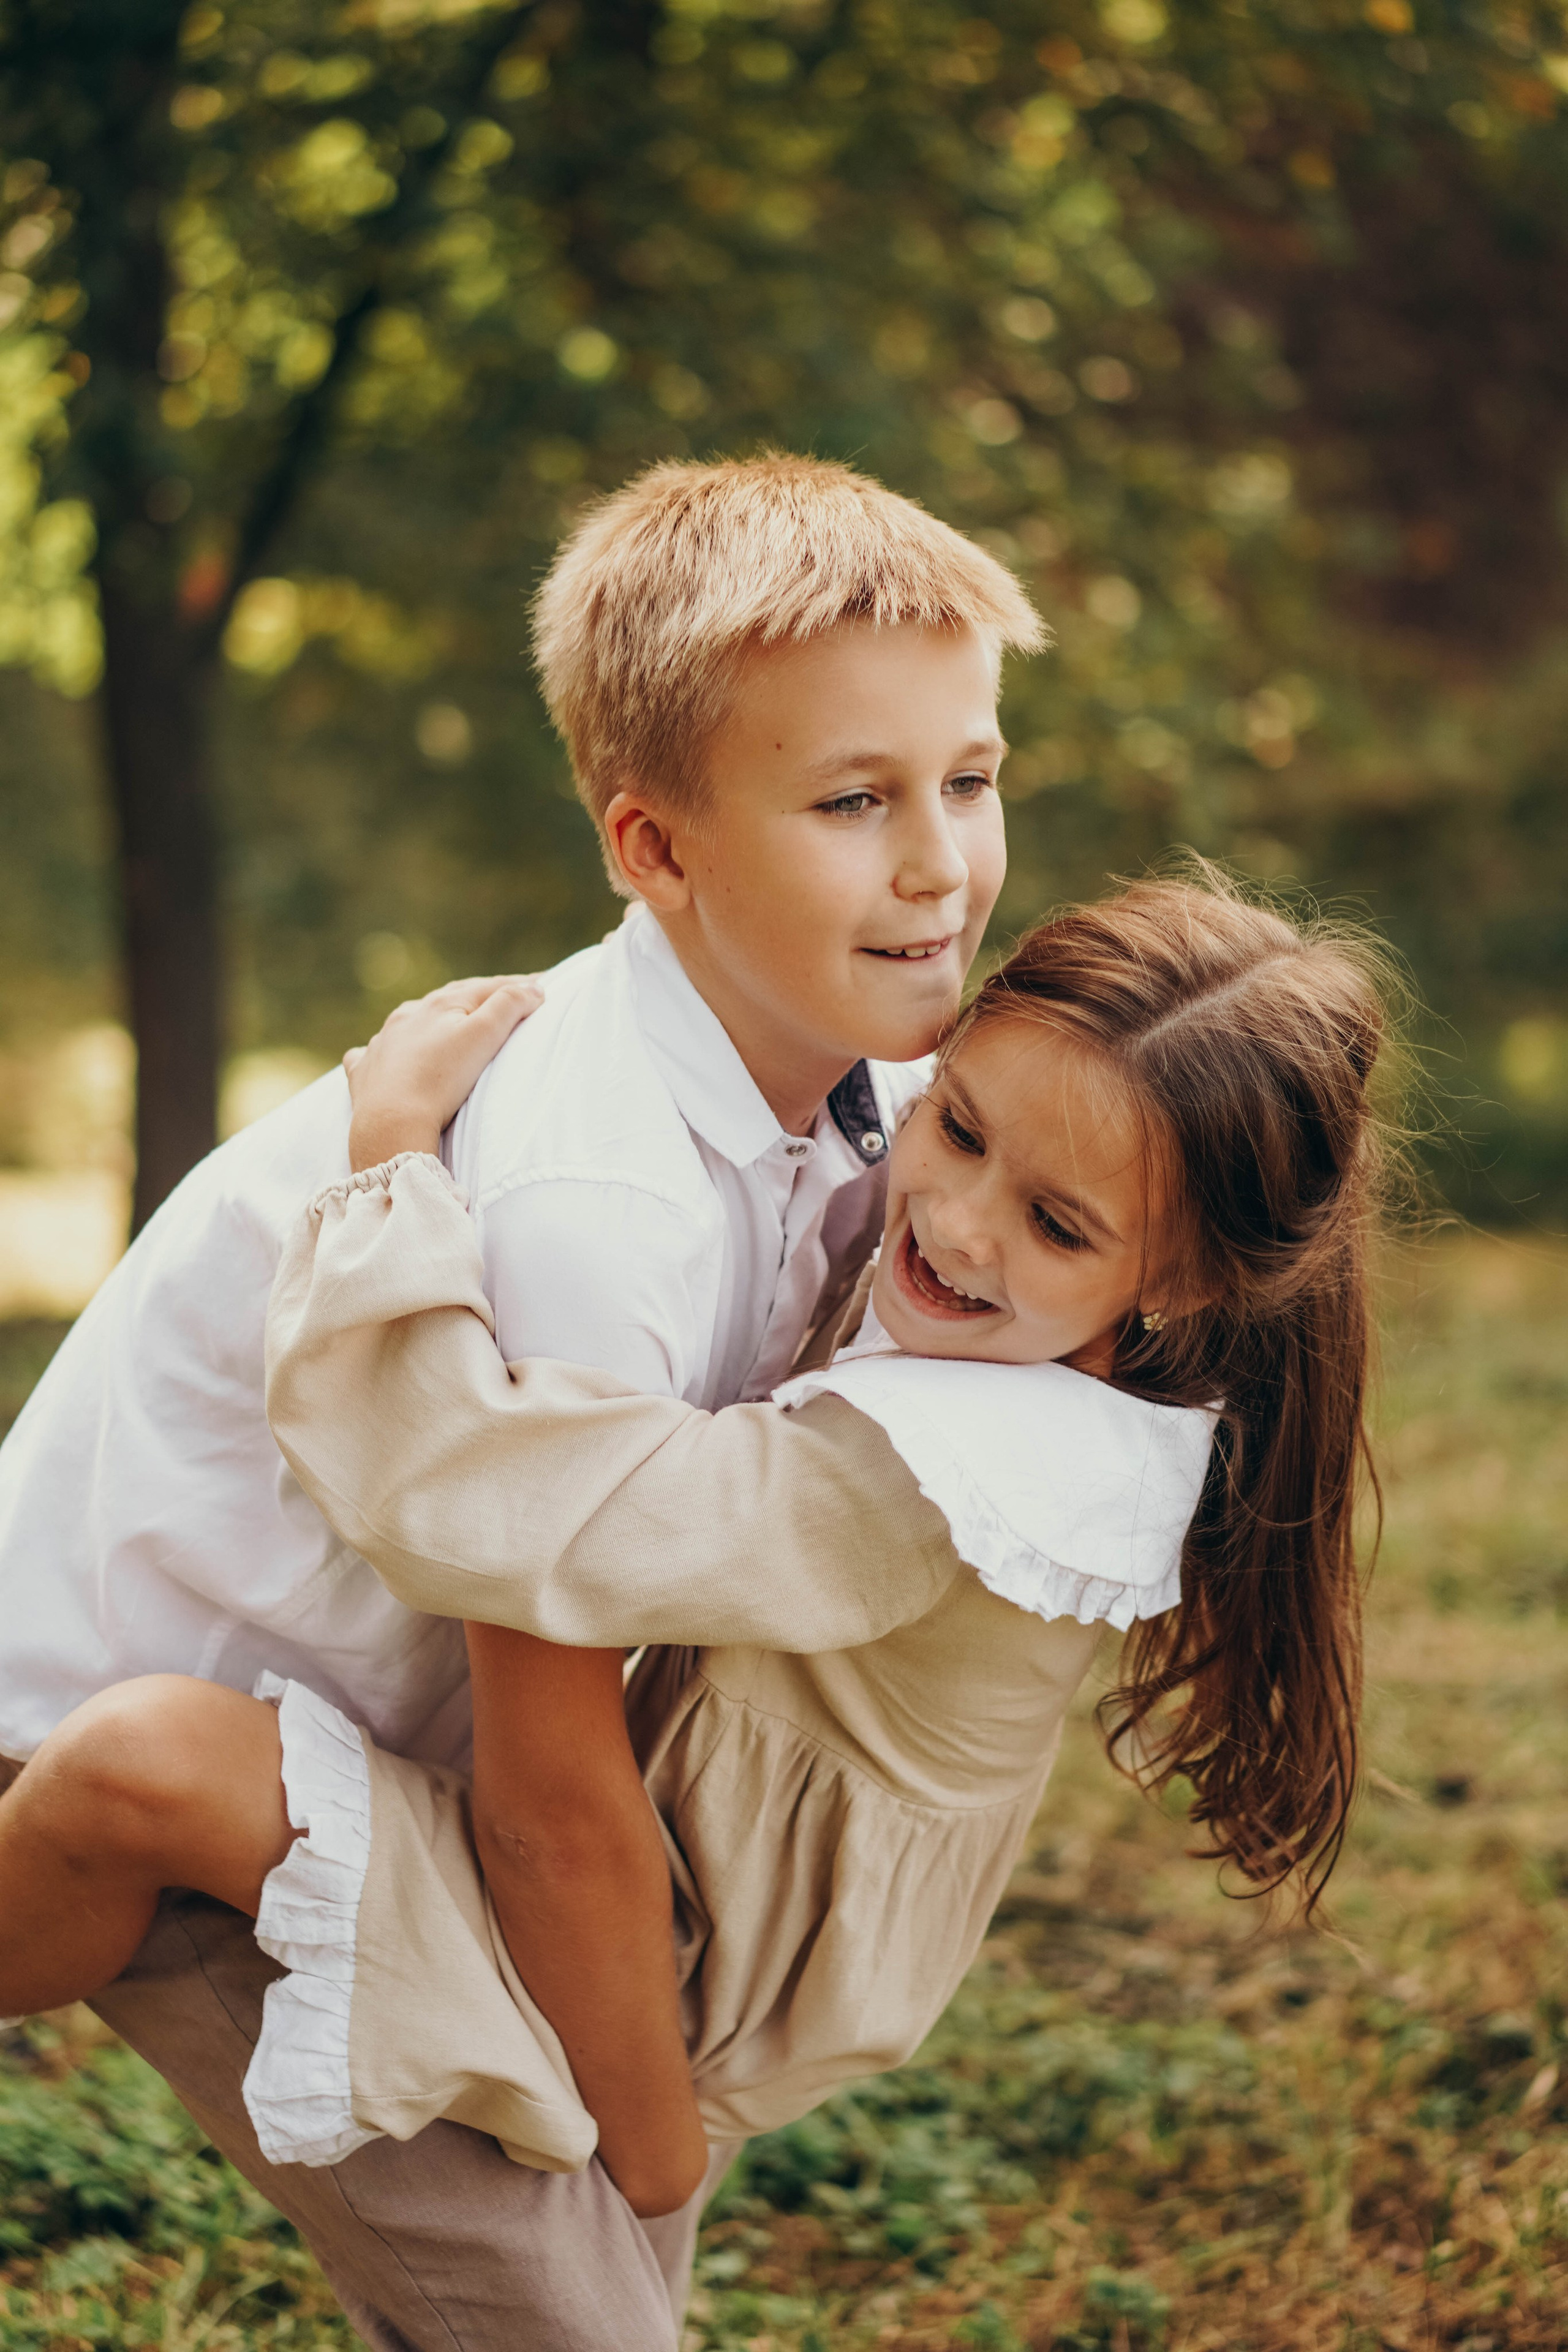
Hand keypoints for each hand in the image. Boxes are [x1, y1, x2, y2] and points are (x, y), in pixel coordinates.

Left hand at [345, 974, 541, 1172]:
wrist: (390, 1121)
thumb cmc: (441, 1078)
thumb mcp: (484, 1036)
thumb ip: (509, 1005)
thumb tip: (533, 988)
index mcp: (440, 1004)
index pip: (486, 988)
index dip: (517, 986)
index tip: (542, 985)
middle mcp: (408, 1017)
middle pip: (449, 1000)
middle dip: (477, 998)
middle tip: (503, 998)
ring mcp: (383, 1044)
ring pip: (409, 1022)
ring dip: (431, 1020)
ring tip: (446, 1025)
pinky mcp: (365, 1073)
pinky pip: (371, 1054)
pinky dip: (382, 1050)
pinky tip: (380, 1051)